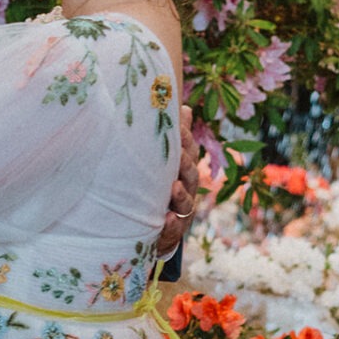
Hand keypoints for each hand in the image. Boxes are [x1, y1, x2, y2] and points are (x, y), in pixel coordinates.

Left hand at [154, 107, 200, 261]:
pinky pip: (173, 229)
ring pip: (186, 201)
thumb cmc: (152, 185)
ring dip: (181, 194)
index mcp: (182, 169)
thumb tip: (181, 105)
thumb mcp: (160, 160)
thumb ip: (171, 137)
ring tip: (174, 188)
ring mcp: (180, 211)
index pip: (188, 151)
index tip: (178, 127)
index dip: (185, 139)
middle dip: (185, 164)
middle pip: (190, 174)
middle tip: (178, 154)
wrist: (148, 227)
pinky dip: (170, 225)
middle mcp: (185, 188)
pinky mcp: (171, 233)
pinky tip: (167, 219)